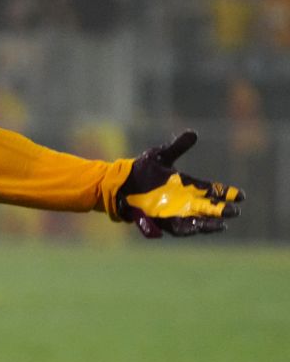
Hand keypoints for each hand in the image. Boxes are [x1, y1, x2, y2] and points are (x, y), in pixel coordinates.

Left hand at [115, 130, 242, 237]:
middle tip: (235, 211)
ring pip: (198, 221)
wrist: (120, 183)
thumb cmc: (142, 169)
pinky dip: (188, 229)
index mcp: (188, 185)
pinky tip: (197, 228)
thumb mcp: (161, 156)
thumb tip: (193, 133)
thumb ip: (178, 146)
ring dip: (210, 224)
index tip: (241, 195)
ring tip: (222, 225)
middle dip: (222, 210)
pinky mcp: (162, 221)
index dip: (227, 193)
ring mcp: (175, 212)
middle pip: (209, 208)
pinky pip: (179, 228)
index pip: (212, 190)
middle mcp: (185, 201)